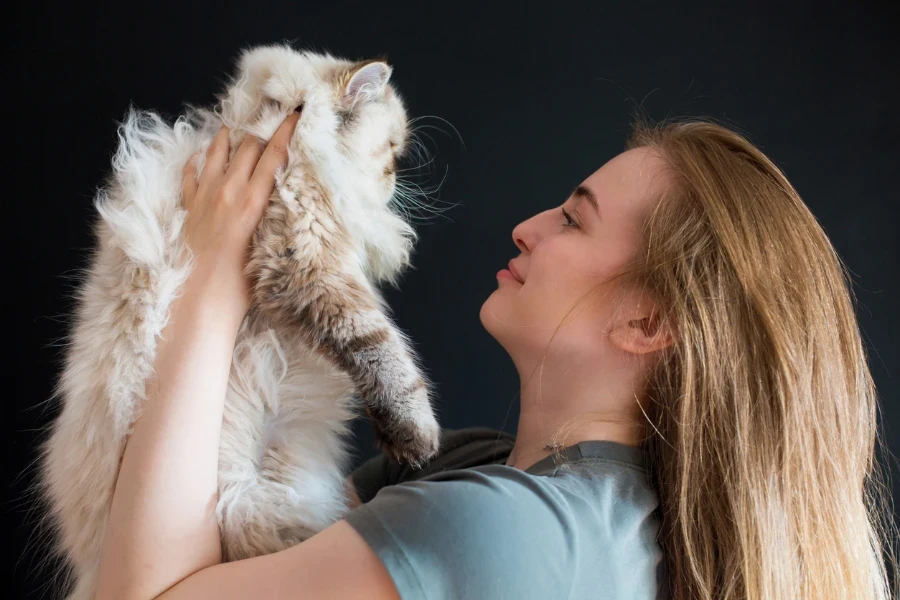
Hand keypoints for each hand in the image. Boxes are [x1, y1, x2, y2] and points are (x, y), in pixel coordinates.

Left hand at [180, 112, 300, 317]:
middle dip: (262, 131)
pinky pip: (190, 174)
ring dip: (228, 138)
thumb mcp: (267, 248)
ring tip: (235, 128)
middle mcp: (227, 192)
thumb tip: (282, 203)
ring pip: (215, 152)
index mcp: (251, 202)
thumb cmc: (239, 286)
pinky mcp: (187, 209)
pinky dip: (197, 162)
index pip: (273, 155)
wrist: (198, 302)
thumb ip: (272, 220)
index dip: (285, 131)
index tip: (295, 113)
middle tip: (271, 121)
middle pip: (247, 146)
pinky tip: (200, 157)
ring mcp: (204, 198)